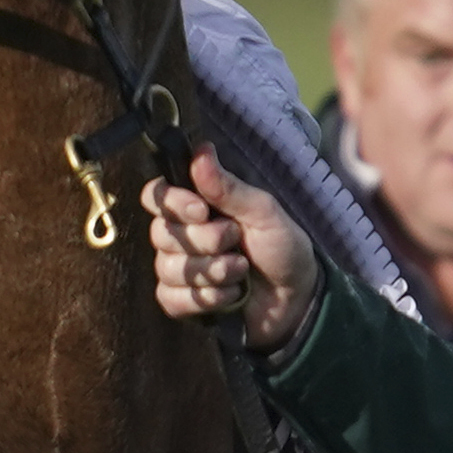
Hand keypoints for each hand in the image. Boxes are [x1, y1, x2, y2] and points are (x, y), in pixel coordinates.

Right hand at [146, 148, 321, 352]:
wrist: (296, 297)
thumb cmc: (282, 247)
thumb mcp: (264, 212)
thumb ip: (229, 187)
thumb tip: (201, 150)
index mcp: (196, 207)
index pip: (156, 196)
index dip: (171, 203)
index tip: (201, 210)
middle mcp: (181, 235)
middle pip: (161, 233)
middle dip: (204, 241)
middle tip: (236, 241)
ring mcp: (177, 269)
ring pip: (167, 268)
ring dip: (211, 271)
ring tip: (241, 270)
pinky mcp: (181, 301)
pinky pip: (171, 298)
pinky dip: (205, 298)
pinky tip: (230, 295)